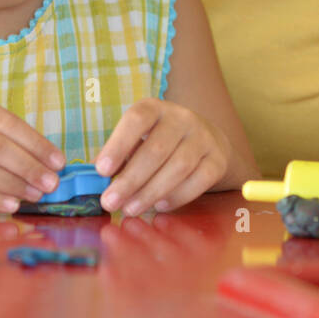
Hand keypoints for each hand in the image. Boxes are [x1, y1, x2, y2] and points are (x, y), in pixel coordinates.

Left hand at [95, 98, 229, 215]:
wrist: (207, 142)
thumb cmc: (161, 142)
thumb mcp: (139, 139)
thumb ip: (121, 156)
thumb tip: (100, 180)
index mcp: (155, 108)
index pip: (136, 119)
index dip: (118, 144)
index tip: (102, 170)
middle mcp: (182, 118)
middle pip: (156, 149)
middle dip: (130, 179)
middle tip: (111, 202)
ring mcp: (203, 137)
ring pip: (178, 167)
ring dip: (151, 192)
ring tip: (130, 209)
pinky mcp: (218, 160)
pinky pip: (199, 181)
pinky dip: (177, 196)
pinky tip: (159, 206)